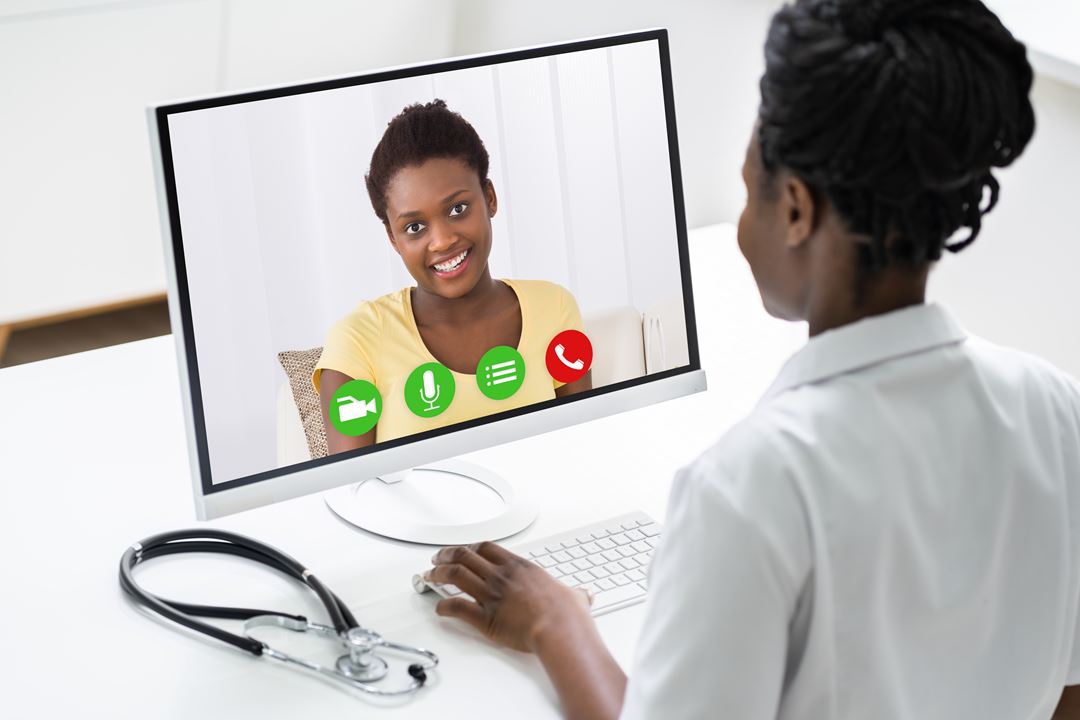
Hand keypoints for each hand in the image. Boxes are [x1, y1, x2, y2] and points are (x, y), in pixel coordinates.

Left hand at [427, 541, 593, 652]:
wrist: (560, 628)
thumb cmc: (566, 613)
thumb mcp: (574, 596)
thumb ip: (575, 594)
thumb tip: (583, 596)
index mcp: (519, 567)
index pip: (487, 548)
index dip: (471, 547)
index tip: (464, 550)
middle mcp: (502, 576)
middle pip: (465, 556)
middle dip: (447, 555)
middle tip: (437, 558)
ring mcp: (491, 595)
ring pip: (456, 575)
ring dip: (438, 573)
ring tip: (429, 575)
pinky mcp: (485, 617)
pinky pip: (457, 607)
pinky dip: (444, 607)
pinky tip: (439, 608)